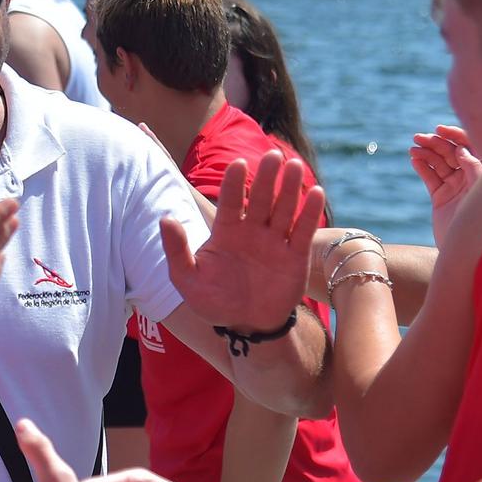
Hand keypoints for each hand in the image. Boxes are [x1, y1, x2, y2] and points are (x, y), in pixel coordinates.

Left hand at [162, 149, 324, 332]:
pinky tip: (316, 192)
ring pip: (283, 208)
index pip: (230, 200)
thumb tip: (165, 218)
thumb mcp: (187, 279)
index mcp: (225, 231)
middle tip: (272, 155)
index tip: (238, 164)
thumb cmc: (212, 302)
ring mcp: (274, 241)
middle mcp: (251, 230)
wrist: (245, 327)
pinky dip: (309, 212)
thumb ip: (176, 250)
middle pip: (260, 198)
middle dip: (266, 176)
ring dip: (289, 187)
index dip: (234, 183)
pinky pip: (302, 230)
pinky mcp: (294, 255)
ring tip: (294, 165)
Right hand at [410, 125, 481, 245]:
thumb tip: (461, 149)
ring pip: (439, 163)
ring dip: (426, 153)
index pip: (471, 145)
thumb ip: (474, 168)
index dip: (455, 135)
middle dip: (436, 143)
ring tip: (413, 148)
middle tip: (418, 138)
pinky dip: (422, 167)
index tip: (440, 130)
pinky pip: (430, 178)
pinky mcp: (441, 197)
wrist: (470, 252)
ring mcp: (456, 187)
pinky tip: (414, 159)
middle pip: (452, 152)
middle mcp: (471, 177)